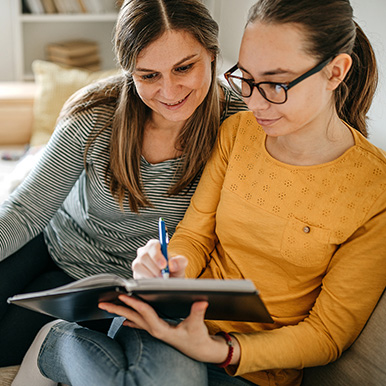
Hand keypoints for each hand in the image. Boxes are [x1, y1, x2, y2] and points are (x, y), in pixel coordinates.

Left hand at [99, 295, 239, 364]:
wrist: (200, 351)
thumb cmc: (198, 338)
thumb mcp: (198, 325)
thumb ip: (198, 313)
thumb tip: (201, 301)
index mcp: (162, 329)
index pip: (145, 313)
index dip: (134, 303)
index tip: (123, 295)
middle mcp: (155, 330)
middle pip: (133, 317)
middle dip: (118, 309)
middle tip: (102, 303)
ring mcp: (155, 331)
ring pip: (134, 319)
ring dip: (121, 312)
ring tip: (108, 307)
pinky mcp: (157, 330)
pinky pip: (140, 324)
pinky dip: (131, 320)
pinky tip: (124, 320)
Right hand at [133, 239, 187, 278]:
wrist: (170, 279)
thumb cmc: (174, 269)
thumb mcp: (181, 265)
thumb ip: (180, 262)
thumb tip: (172, 264)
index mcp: (155, 245)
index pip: (152, 245)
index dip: (157, 256)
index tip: (164, 265)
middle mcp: (145, 252)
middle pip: (144, 256)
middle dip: (155, 268)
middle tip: (163, 275)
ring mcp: (138, 262)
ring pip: (138, 265)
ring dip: (150, 274)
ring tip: (160, 278)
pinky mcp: (136, 272)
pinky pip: (137, 275)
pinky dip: (146, 280)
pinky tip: (154, 281)